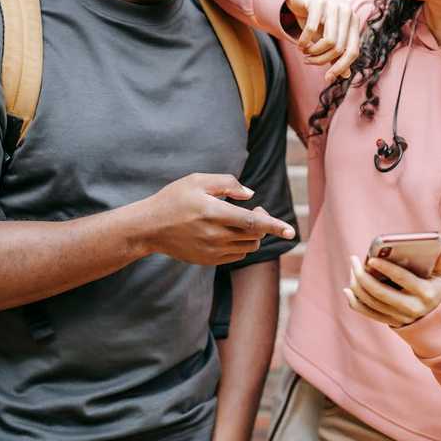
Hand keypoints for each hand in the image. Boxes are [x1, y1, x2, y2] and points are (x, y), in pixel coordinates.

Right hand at [139, 174, 294, 265]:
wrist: (149, 227)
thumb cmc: (174, 199)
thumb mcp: (197, 180)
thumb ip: (227, 183)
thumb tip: (250, 194)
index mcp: (214, 213)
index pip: (252, 223)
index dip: (274, 226)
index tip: (291, 232)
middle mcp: (215, 235)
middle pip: (254, 236)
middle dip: (262, 224)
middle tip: (255, 211)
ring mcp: (212, 251)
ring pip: (247, 247)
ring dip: (252, 235)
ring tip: (241, 221)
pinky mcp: (208, 260)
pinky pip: (236, 255)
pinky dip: (241, 245)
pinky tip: (230, 233)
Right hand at [285, 0, 361, 81]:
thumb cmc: (317, 21)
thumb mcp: (327, 39)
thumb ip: (337, 55)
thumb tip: (346, 75)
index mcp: (353, 22)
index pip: (353, 52)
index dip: (341, 68)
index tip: (327, 79)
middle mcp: (347, 12)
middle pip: (338, 49)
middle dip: (321, 60)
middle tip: (308, 61)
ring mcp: (334, 5)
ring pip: (328, 41)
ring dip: (313, 52)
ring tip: (304, 51)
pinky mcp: (318, 1)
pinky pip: (312, 29)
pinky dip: (304, 41)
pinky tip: (299, 44)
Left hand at [343, 249, 440, 327]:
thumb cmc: (439, 289)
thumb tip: (437, 240)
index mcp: (426, 293)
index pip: (403, 279)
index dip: (386, 268)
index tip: (371, 259)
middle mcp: (412, 308)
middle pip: (380, 293)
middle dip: (363, 276)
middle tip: (354, 260)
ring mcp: (400, 317)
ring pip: (371, 302)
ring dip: (357, 285)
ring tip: (353, 268)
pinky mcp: (391, 322)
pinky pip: (368, 313)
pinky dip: (355, 302)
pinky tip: (348, 289)